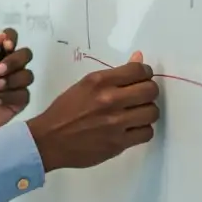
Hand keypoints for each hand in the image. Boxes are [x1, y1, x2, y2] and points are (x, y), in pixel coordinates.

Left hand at [0, 29, 34, 138]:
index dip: (12, 38)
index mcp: (1, 52)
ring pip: (27, 75)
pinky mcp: (22, 98)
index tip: (6, 45)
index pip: (12, 36)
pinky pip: (24, 94)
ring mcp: (19, 82)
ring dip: (11, 80)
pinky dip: (10, 96)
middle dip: (13, 61)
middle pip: (26, 54)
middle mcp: (14, 65)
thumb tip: (0, 35)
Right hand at [25, 51, 158, 170]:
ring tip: (136, 114)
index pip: (139, 70)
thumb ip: (114, 75)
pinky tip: (132, 128)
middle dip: (149, 92)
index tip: (141, 78)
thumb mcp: (86, 85)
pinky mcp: (118, 143)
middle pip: (150, 90)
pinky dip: (142, 130)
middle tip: (140, 97)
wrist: (49, 139)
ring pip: (152, 112)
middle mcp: (110, 99)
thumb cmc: (65, 110)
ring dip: (147, 112)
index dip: (145, 73)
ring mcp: (115, 122)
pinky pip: (146, 133)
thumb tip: (139, 58)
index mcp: (99, 81)